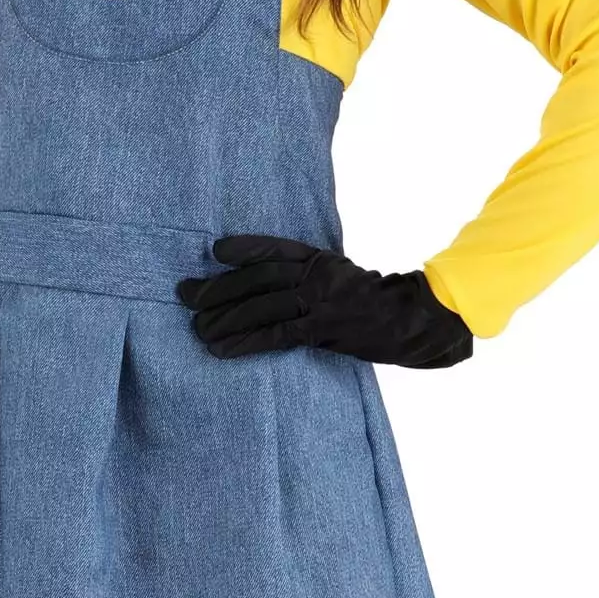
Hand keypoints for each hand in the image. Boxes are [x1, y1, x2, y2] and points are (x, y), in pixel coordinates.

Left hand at [176, 233, 473, 367]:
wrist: (414, 323)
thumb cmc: (379, 307)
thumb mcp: (346, 281)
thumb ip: (313, 280)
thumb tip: (274, 289)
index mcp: (322, 260)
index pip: (275, 248)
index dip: (244, 248)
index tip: (214, 252)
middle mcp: (317, 275)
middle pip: (257, 278)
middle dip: (216, 287)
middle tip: (184, 294)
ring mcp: (320, 301)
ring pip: (260, 305)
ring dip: (223, 318)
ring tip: (197, 328)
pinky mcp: (322, 329)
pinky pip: (275, 334)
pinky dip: (244, 342)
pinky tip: (220, 349)